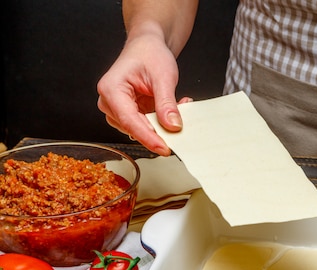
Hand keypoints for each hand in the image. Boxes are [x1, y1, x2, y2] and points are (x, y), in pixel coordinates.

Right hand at [97, 33, 187, 155]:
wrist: (147, 47)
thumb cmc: (150, 54)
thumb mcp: (163, 77)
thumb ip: (167, 103)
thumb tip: (173, 126)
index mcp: (111, 89)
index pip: (130, 121)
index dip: (148, 138)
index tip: (165, 149)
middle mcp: (109, 101)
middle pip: (133, 128)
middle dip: (157, 132)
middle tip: (180, 132)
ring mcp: (117, 109)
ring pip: (140, 129)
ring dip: (161, 125)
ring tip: (178, 109)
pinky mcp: (129, 113)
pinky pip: (146, 125)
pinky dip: (161, 122)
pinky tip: (173, 111)